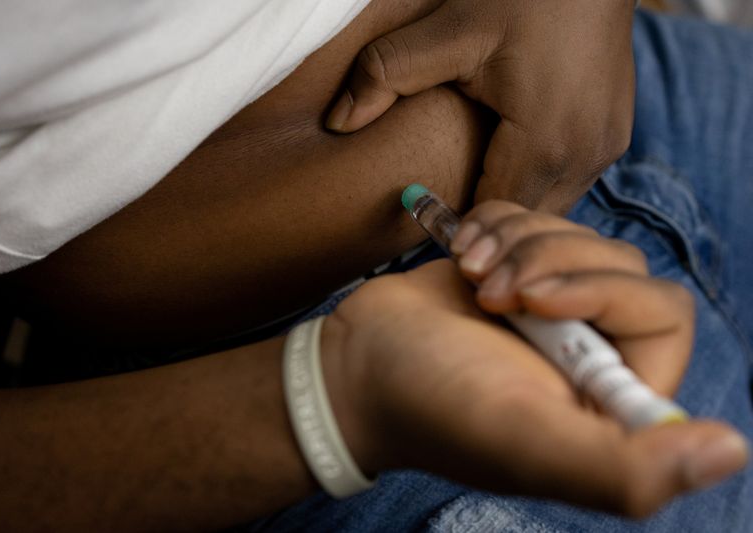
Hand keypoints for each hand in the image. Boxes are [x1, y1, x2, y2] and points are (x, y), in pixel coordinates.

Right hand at [320, 203, 747, 516]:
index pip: (662, 315)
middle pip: (619, 263)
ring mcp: (548, 306)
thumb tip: (730, 451)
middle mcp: (589, 350)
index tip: (532, 303)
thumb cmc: (430, 406)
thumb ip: (624, 469)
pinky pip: (533, 215)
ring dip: (517, 242)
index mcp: (609, 396)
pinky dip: (495, 224)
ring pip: (574, 234)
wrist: (353, 368)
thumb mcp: (524, 441)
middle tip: (491, 292)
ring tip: (470, 276)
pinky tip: (461, 256)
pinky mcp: (511, 268)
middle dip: (549, 262)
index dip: (605, 292)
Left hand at [326, 0, 635, 212]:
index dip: (457, 231)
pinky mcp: (612, 135)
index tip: (421, 219)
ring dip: (508, 208)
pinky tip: (500, 165)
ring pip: (547, 208)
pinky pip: (566, 184)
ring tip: (468, 192)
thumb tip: (337, 122)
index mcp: (546, 142)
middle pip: (522, 223)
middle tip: (439, 216)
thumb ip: (387, 74)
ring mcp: (605, 148)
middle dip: (482, 228)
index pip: (494, 219)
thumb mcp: (449, 27)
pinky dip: (532, 186)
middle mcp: (585, 156)